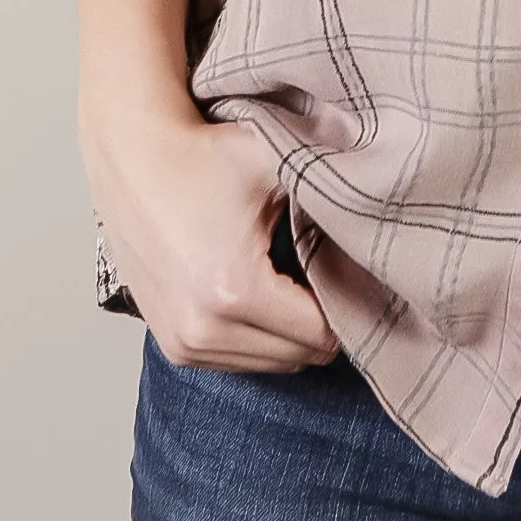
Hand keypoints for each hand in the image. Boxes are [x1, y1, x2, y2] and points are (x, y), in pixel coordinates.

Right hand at [80, 98, 340, 373]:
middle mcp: (204, 329)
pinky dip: (259, 337)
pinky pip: (238, 362)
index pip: (322, 334)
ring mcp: (184, 343)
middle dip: (322, 320)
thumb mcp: (276, 160)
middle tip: (329, 272)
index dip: (347, 303)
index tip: (354, 270)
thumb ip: (331, 182)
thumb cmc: (204, 156)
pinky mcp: (172, 345)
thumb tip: (386, 200)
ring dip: (289, 332)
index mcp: (235, 290)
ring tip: (295, 281)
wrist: (134, 158)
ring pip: (270, 365)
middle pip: (299, 357)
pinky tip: (265, 293)